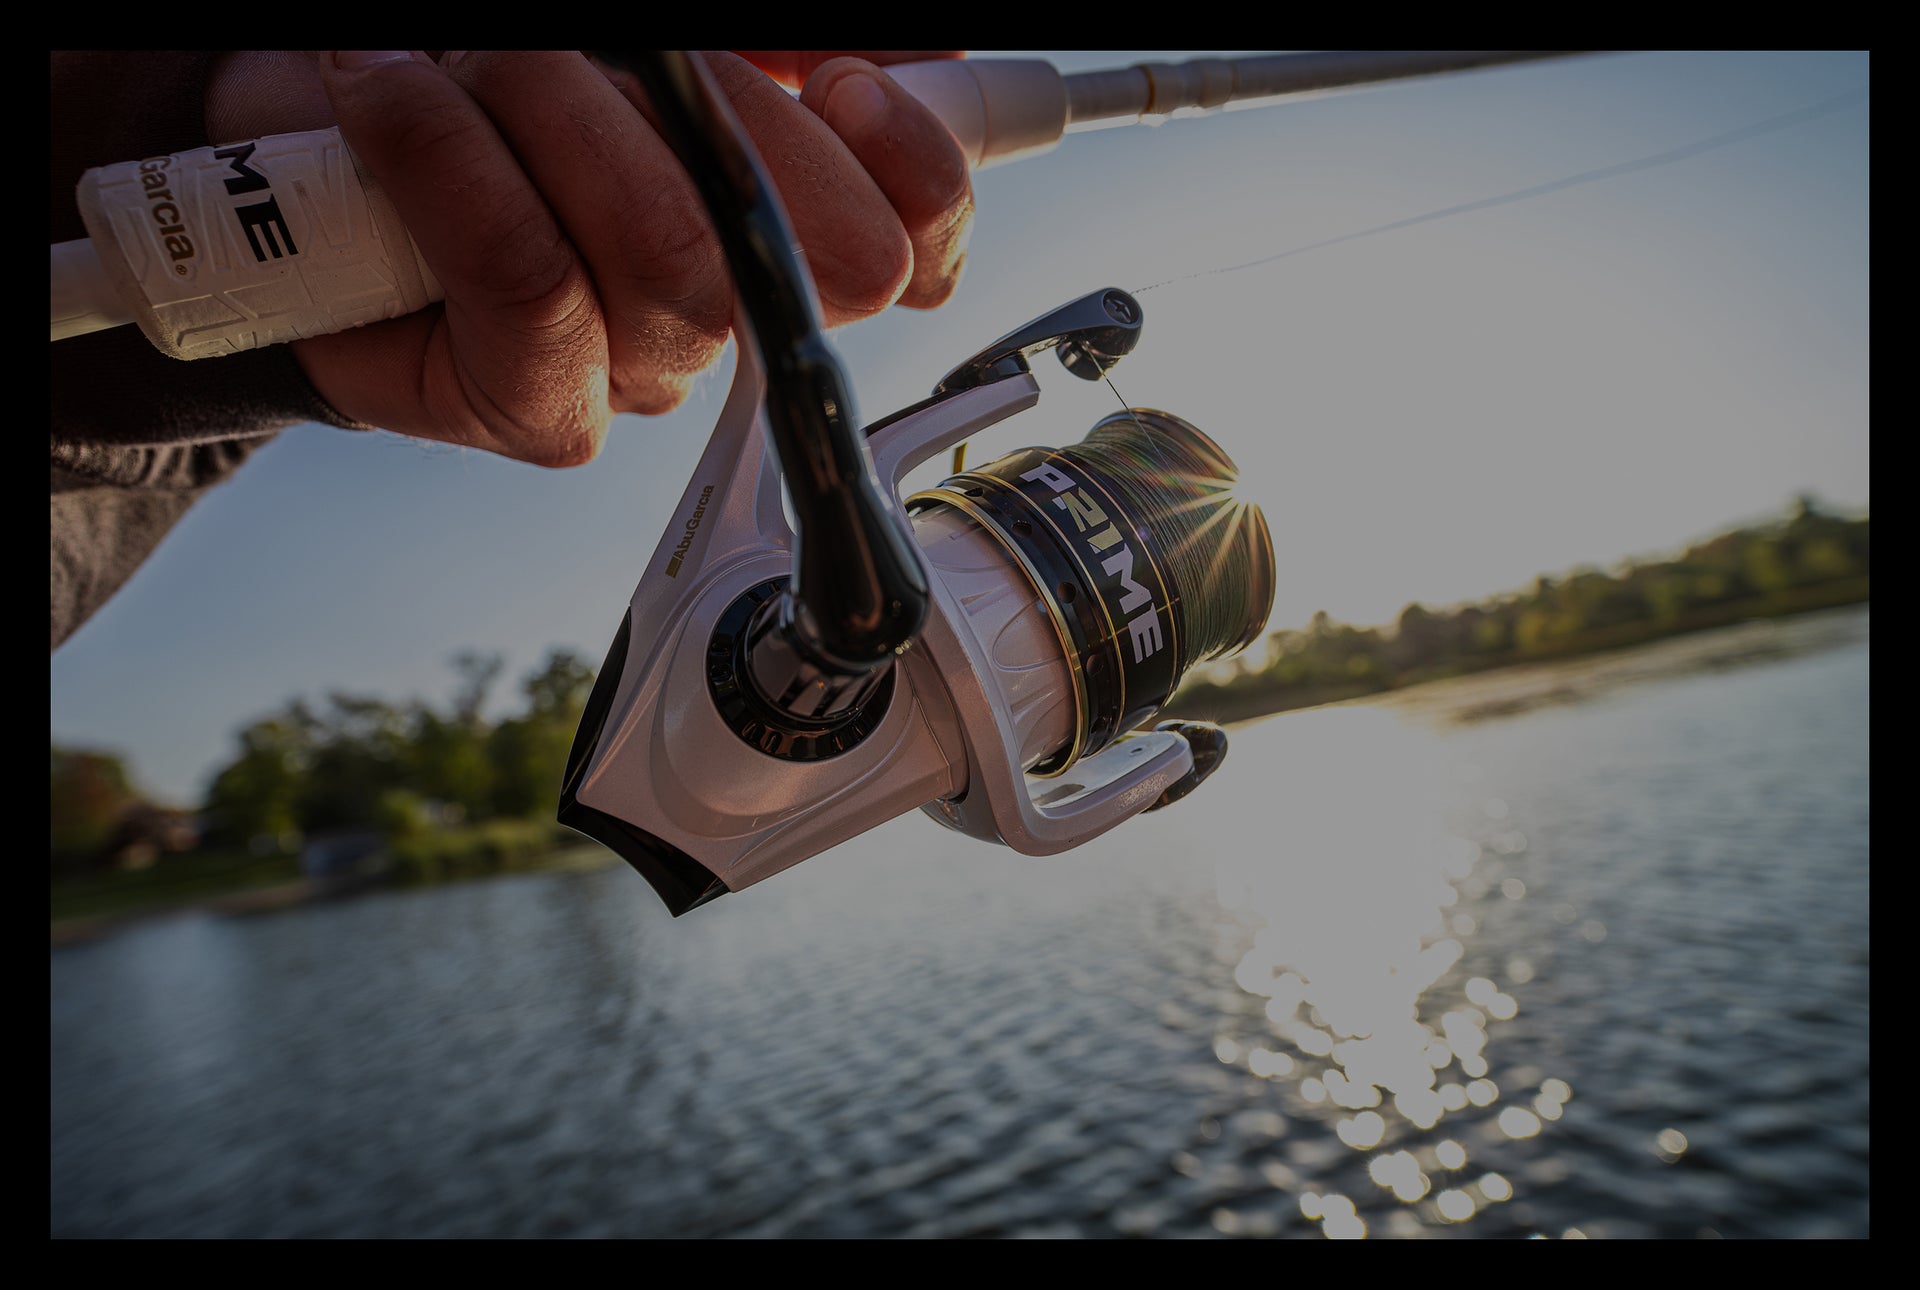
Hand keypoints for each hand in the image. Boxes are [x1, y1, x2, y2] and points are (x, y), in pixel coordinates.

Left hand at [203, 51, 974, 466]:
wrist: (338, 109)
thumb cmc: (495, 74)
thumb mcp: (671, 48)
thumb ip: (784, 45)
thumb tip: (912, 50)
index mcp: (792, 225)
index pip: (920, 243)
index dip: (918, 171)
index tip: (847, 78)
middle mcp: (729, 315)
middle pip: (825, 261)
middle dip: (723, 115)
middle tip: (622, 43)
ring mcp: (637, 374)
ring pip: (674, 257)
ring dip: (562, 105)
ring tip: (480, 47)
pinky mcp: (533, 405)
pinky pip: (527, 275)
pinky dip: (446, 150)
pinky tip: (390, 85)